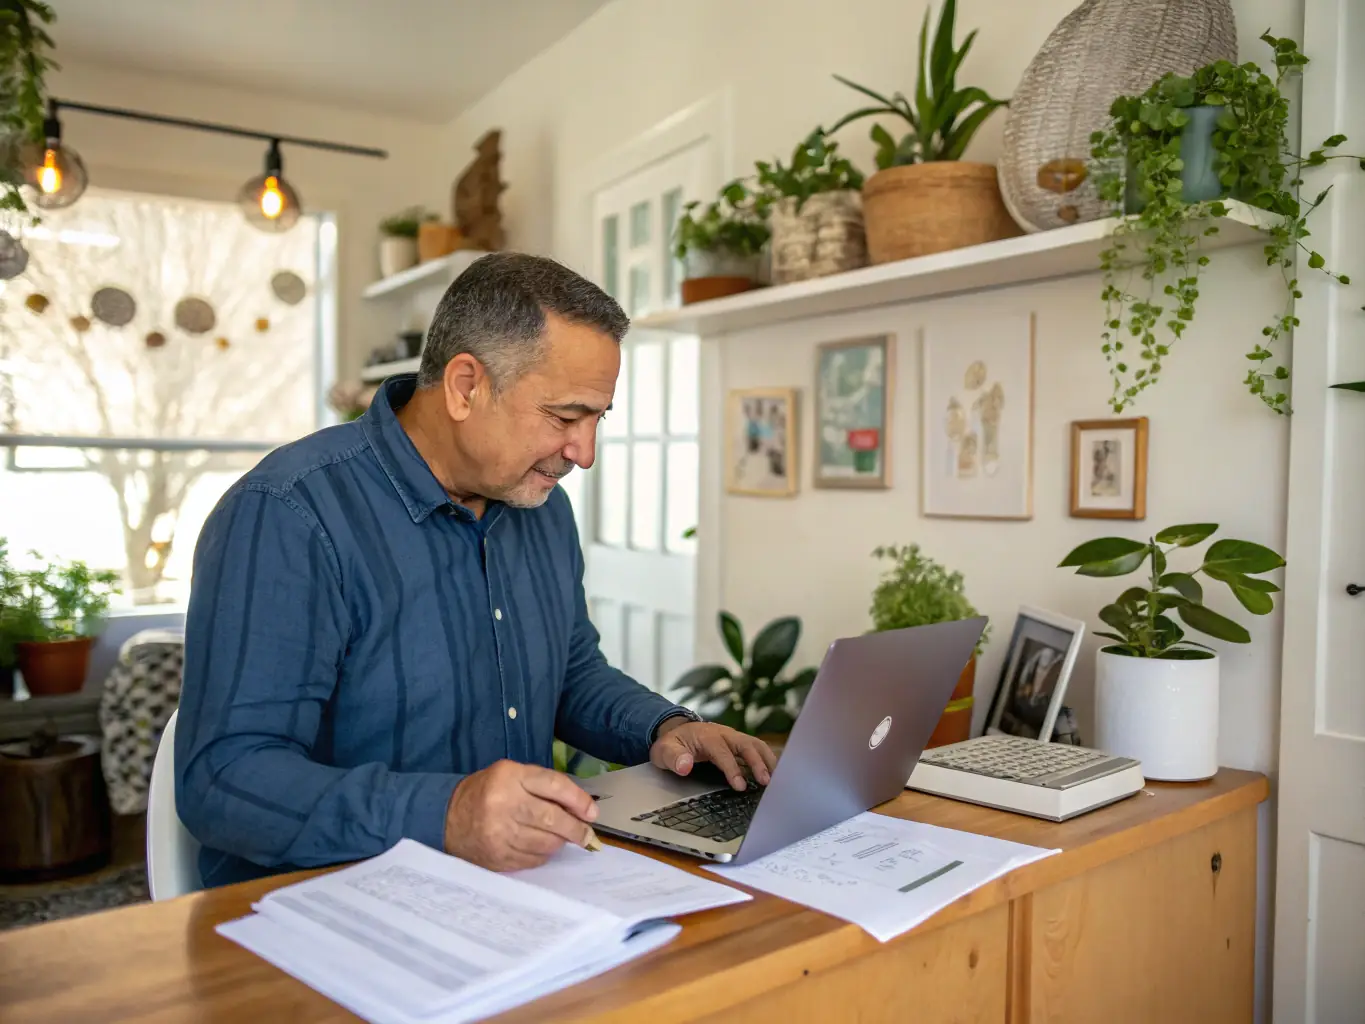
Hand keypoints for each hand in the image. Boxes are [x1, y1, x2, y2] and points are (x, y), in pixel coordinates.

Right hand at [443, 759, 598, 870]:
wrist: (448, 817)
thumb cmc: (488, 791)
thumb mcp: (512, 775)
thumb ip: (544, 786)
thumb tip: (581, 808)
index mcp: (509, 776)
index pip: (553, 785)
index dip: (578, 800)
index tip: (592, 813)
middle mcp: (504, 804)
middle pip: (552, 819)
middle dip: (576, 829)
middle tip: (587, 835)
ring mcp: (499, 833)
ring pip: (545, 843)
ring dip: (560, 843)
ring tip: (562, 839)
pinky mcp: (497, 857)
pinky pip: (533, 859)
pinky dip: (544, 855)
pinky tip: (541, 847)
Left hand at [649, 718, 776, 790]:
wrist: (677, 732)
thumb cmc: (672, 744)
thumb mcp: (664, 751)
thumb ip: (673, 758)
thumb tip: (685, 766)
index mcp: (706, 736)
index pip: (723, 752)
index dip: (733, 768)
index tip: (740, 785)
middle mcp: (724, 734)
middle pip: (746, 744)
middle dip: (758, 763)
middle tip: (767, 782)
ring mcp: (734, 737)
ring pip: (756, 745)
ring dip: (768, 760)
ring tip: (778, 779)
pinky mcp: (740, 743)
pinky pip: (758, 749)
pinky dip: (768, 760)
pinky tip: (775, 774)